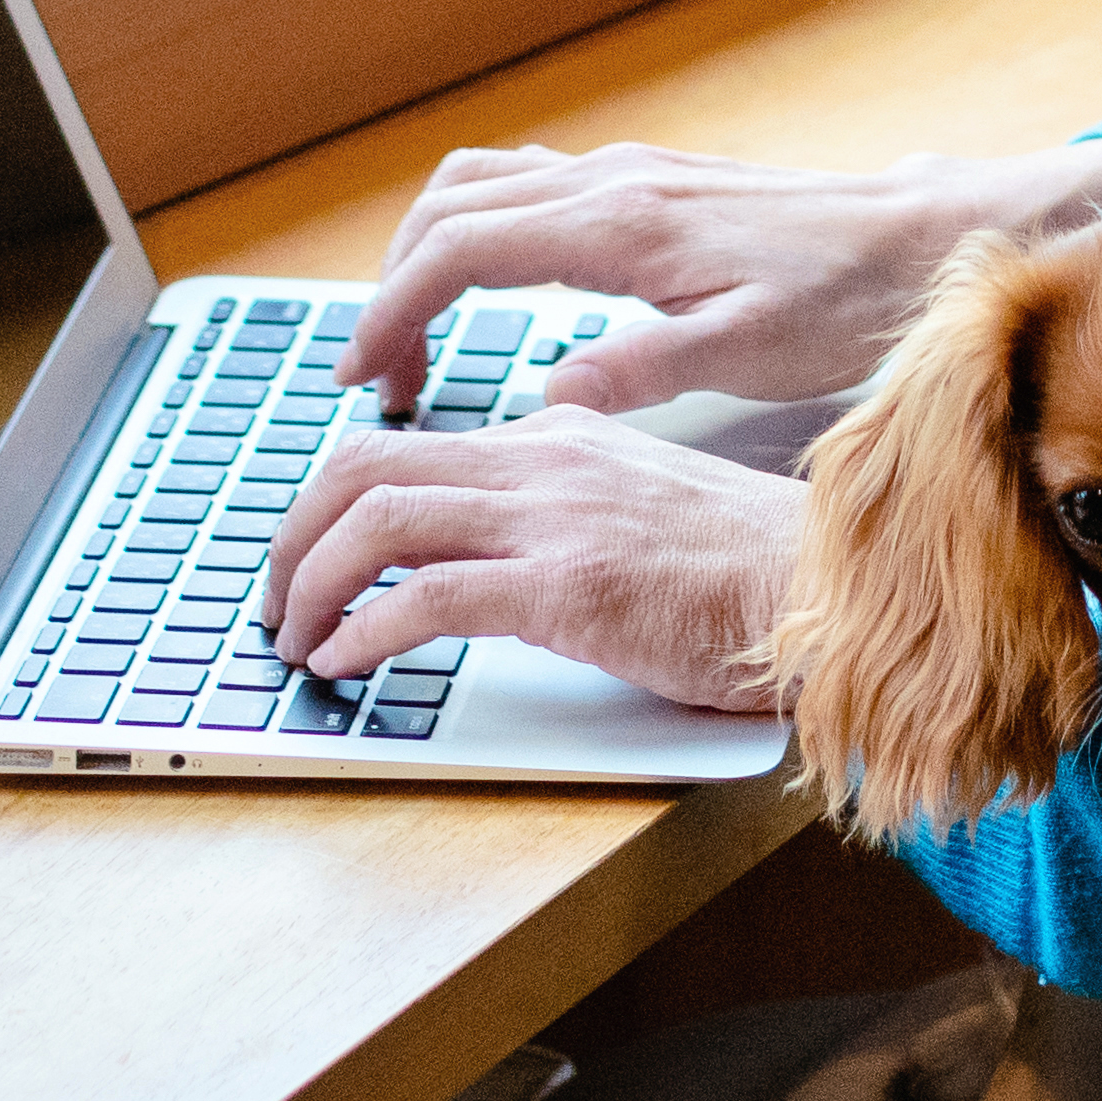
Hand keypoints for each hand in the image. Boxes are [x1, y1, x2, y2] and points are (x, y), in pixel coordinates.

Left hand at [270, 409, 800, 711]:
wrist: (826, 588)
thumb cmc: (746, 570)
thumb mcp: (639, 508)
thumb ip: (566, 508)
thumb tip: (491, 551)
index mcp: (559, 436)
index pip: (410, 448)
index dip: (335, 505)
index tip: (311, 560)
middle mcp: (544, 461)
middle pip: (364, 466)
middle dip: (294, 535)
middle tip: (275, 600)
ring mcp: (552, 519)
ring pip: (376, 519)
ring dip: (309, 583)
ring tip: (294, 639)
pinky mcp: (565, 585)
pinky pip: (424, 595)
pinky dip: (365, 631)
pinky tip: (347, 664)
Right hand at [342, 137, 1101, 412]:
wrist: (920, 238)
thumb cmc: (844, 298)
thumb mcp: (748, 353)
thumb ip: (642, 369)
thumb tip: (550, 398)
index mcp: (620, 226)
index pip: (460, 253)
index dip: (393, 312)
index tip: (360, 376)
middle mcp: (613, 185)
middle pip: (450, 209)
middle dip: (396, 287)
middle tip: (383, 376)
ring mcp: (629, 176)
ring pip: (484, 189)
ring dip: (434, 255)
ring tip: (424, 343)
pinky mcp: (651, 186)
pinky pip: (530, 191)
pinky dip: (483, 237)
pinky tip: (500, 300)